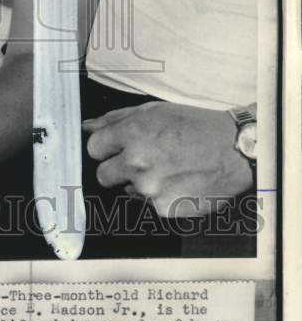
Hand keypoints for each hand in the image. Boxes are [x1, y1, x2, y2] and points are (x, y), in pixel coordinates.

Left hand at [83, 101, 253, 216]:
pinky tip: (177, 182)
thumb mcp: (153, 111)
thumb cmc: (194, 127)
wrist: (233, 150)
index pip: (94, 148)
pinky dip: (159, 196)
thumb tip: (86, 127)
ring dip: (140, 182)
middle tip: (141, 161)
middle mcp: (137, 162)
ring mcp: (150, 188)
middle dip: (116, 169)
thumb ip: (115, 119)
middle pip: (103, 175)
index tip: (116, 148)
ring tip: (166, 168)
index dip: (105, 148)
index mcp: (132, 133)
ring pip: (127, 190)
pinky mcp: (163, 208)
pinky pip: (148, 204)